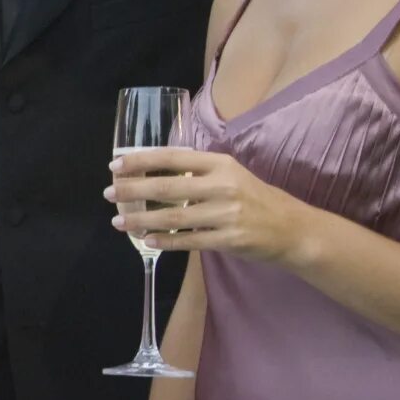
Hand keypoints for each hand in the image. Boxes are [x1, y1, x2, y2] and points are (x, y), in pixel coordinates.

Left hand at [107, 148, 310, 262]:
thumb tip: (152, 172)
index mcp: (221, 164)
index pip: (172, 158)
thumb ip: (197, 172)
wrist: (292, 228)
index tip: (116, 165)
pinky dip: (165, 241)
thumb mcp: (230, 174)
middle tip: (108, 193)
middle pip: (167, 188)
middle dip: (132, 190)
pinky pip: (189, 241)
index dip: (141, 161)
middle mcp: (223, 186)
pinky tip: (146, 240)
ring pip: (173, 217)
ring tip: (119, 221)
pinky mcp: (229, 239)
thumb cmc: (254, 198)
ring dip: (141, 220)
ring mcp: (227, 213)